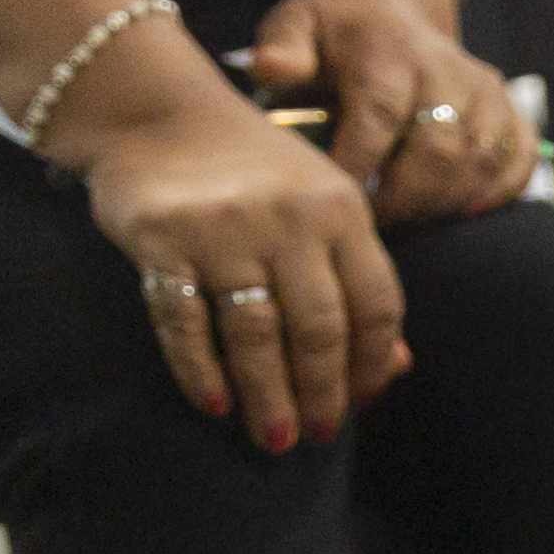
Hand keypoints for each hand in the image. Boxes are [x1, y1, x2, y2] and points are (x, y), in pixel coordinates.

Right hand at [77, 104, 409, 447]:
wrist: (156, 112)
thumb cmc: (252, 170)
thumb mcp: (321, 207)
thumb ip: (357, 277)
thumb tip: (398, 366)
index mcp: (342, 211)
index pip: (376, 304)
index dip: (373, 364)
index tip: (362, 404)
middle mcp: (289, 221)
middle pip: (319, 328)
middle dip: (323, 393)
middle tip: (318, 437)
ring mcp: (224, 231)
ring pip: (257, 334)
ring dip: (268, 396)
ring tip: (275, 441)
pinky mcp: (162, 240)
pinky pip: (186, 321)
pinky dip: (201, 371)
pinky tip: (216, 406)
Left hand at [245, 0, 535, 224]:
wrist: (395, 10)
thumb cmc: (335, 34)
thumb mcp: (297, 25)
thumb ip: (282, 47)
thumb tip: (270, 67)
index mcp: (388, 52)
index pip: (380, 115)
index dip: (361, 164)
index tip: (337, 199)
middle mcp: (446, 70)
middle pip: (438, 148)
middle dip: (404, 198)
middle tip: (372, 225)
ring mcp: (487, 92)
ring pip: (479, 161)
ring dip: (444, 202)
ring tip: (408, 221)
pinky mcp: (512, 110)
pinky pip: (519, 159)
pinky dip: (498, 192)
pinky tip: (463, 212)